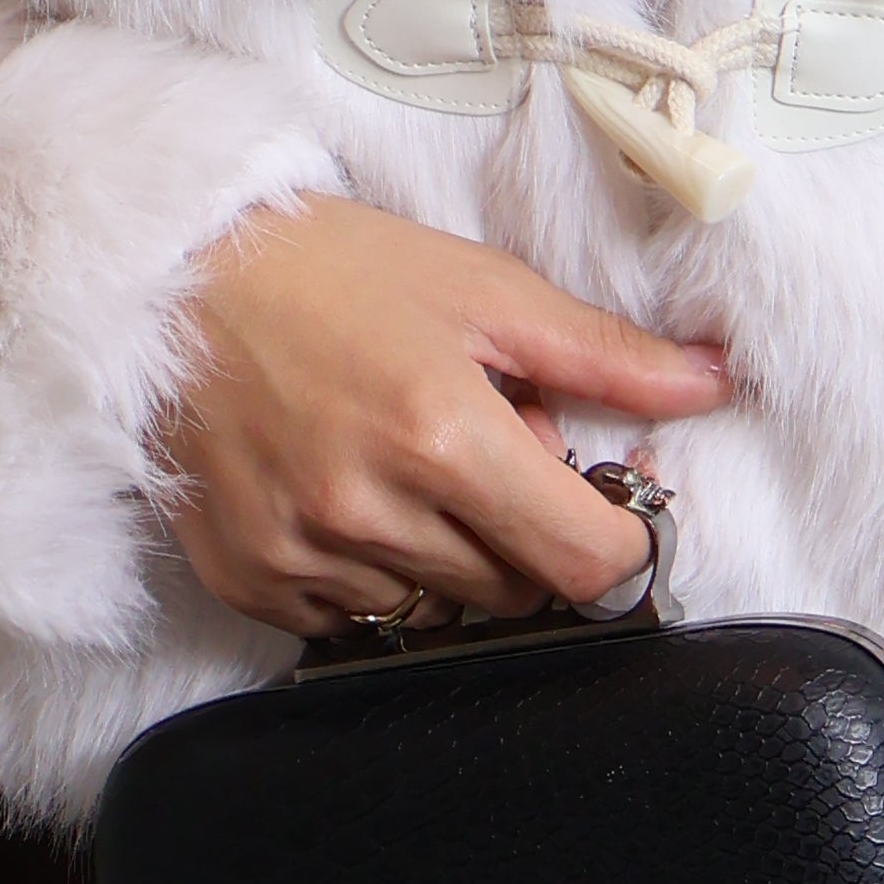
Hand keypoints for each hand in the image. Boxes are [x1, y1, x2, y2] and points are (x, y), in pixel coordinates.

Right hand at [155, 192, 731, 634]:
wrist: (169, 275)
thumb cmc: (331, 266)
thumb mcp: (480, 287)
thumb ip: (604, 351)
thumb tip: (714, 382)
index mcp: (442, 435)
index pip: (585, 562)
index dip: (616, 538)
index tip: (603, 502)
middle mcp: (369, 511)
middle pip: (517, 590)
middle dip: (523, 529)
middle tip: (481, 445)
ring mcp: (301, 555)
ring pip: (437, 609)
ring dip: (448, 553)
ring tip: (405, 460)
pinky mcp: (248, 578)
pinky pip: (351, 617)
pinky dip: (370, 571)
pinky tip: (346, 490)